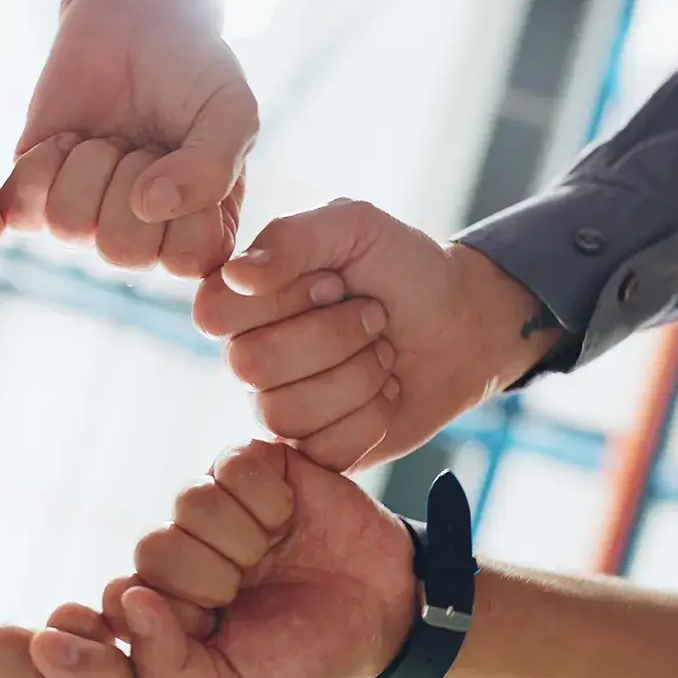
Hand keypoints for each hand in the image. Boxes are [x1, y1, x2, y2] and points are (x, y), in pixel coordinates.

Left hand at [1, 0, 254, 277]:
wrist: (133, 16)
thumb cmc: (193, 69)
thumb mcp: (230, 109)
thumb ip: (215, 165)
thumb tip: (149, 207)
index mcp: (198, 231)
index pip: (184, 260)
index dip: (184, 201)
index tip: (190, 152)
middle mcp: (141, 238)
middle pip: (120, 250)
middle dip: (130, 177)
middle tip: (144, 141)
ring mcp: (85, 219)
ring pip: (69, 225)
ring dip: (90, 163)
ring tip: (109, 137)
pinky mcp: (35, 195)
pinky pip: (22, 208)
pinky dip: (45, 161)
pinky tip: (70, 138)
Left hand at [103, 440, 414, 677]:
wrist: (385, 613)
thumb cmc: (305, 656)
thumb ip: (166, 665)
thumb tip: (128, 602)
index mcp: (163, 606)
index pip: (122, 597)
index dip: (171, 611)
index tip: (214, 623)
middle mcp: (179, 551)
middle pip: (153, 548)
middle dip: (212, 577)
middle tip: (250, 588)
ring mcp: (213, 505)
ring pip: (191, 502)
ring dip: (246, 538)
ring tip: (273, 552)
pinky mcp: (251, 465)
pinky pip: (234, 465)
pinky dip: (270, 499)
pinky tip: (288, 518)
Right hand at [199, 199, 562, 469]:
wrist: (463, 325)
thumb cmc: (404, 269)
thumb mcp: (357, 226)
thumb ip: (292, 238)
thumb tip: (237, 275)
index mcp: (245, 298)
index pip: (214, 313)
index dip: (282, 299)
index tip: (334, 281)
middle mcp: (249, 354)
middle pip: (253, 365)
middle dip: (335, 337)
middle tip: (374, 316)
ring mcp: (278, 406)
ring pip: (286, 413)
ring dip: (359, 377)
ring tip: (383, 353)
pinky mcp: (315, 449)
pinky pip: (322, 450)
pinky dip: (373, 417)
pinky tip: (387, 392)